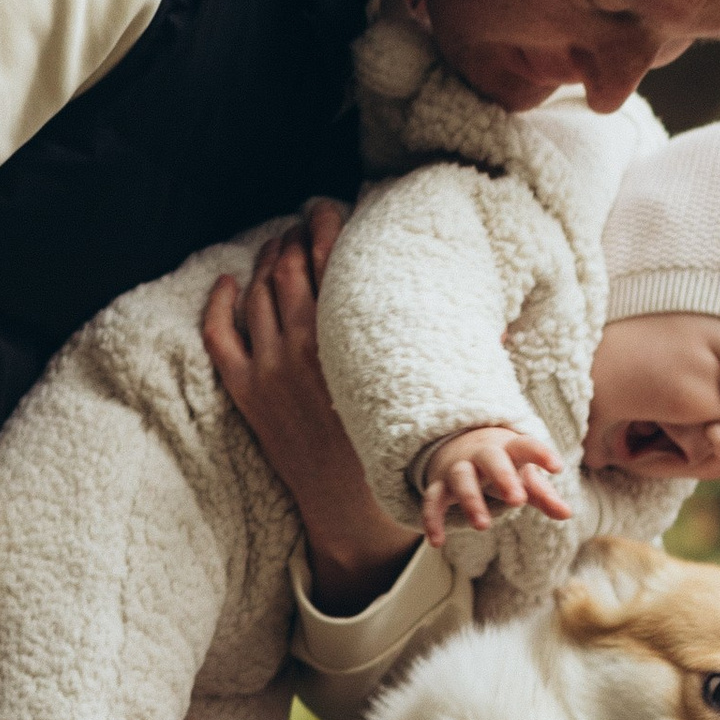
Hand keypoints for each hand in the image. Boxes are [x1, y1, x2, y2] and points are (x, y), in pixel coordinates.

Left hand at [204, 204, 415, 613]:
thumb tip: (500, 327)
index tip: (332, 207)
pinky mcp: (246, 391)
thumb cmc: (396, 451)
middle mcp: (305, 348)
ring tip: (278, 243)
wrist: (350, 511)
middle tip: (305, 219)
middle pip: (289, 266)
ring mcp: (269, 369)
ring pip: (257, 292)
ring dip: (265, 258)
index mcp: (350, 343)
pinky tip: (227, 281)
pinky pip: (219, 334)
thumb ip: (456, 359)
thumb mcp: (428, 400)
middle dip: (294, 234)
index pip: (332, 261)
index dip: (328, 226)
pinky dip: (219, 301)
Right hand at [418, 421, 571, 549]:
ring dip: (471, 500)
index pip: (527, 446)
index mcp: (509, 449)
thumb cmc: (504, 466)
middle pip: (491, 459)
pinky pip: (433, 500)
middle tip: (516, 500)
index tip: (557, 467)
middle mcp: (482, 455)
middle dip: (503, 477)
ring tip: (483, 526)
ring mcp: (458, 468)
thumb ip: (544, 495)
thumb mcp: (525, 477)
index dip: (541, 454)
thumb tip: (567, 514)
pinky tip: (437, 542)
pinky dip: (432, 519)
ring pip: (461, 478)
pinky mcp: (439, 485)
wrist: (463, 447)